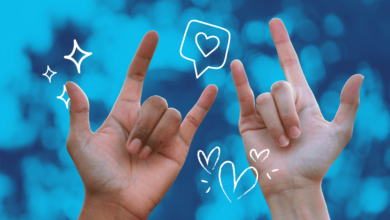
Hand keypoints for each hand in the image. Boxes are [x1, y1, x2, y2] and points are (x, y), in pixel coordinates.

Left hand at [65, 31, 217, 219]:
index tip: (152, 36)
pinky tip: (211, 90)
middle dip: (144, 125)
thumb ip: (78, 113)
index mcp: (124, 112)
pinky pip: (195, 119)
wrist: (117, 201)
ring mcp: (164, 131)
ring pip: (171, 114)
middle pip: (156, 101)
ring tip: (144, 156)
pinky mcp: (179, 144)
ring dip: (156, 136)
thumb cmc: (96, 174)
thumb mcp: (79, 142)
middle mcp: (146, 118)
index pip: (136, 76)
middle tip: (132, 150)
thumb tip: (71, 84)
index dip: (143, 56)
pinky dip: (204, 104)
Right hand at [230, 19, 362, 219]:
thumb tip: (358, 75)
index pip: (290, 64)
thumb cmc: (317, 161)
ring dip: (277, 122)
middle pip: (280, 86)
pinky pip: (243, 97)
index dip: (282, 43)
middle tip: (296, 136)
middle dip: (289, 111)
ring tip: (283, 143)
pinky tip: (236, 66)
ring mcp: (262, 111)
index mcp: (301, 100)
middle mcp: (281, 102)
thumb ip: (348, 105)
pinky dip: (239, 80)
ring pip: (265, 98)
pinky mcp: (247, 121)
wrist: (294, 182)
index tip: (274, 23)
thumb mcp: (339, 132)